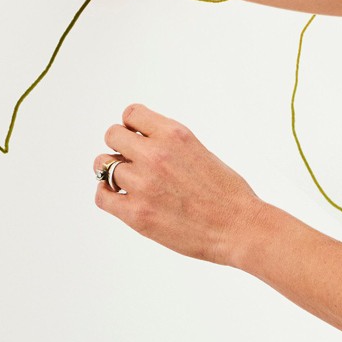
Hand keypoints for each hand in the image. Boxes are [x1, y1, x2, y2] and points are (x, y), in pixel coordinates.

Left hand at [93, 103, 263, 265]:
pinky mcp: (137, 214)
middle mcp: (155, 155)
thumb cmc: (226, 192)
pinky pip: (102, 196)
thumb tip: (137, 143)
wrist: (239, 227)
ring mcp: (143, 184)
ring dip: (113, 172)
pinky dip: (106, 194)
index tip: (137, 138)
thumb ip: (168, 143)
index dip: (132, 126)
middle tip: (130, 161)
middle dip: (119, 146)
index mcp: (173, 134)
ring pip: (103, 165)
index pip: (131, 114)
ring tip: (126, 181)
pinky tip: (117, 196)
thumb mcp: (198, 150)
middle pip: (112, 135)